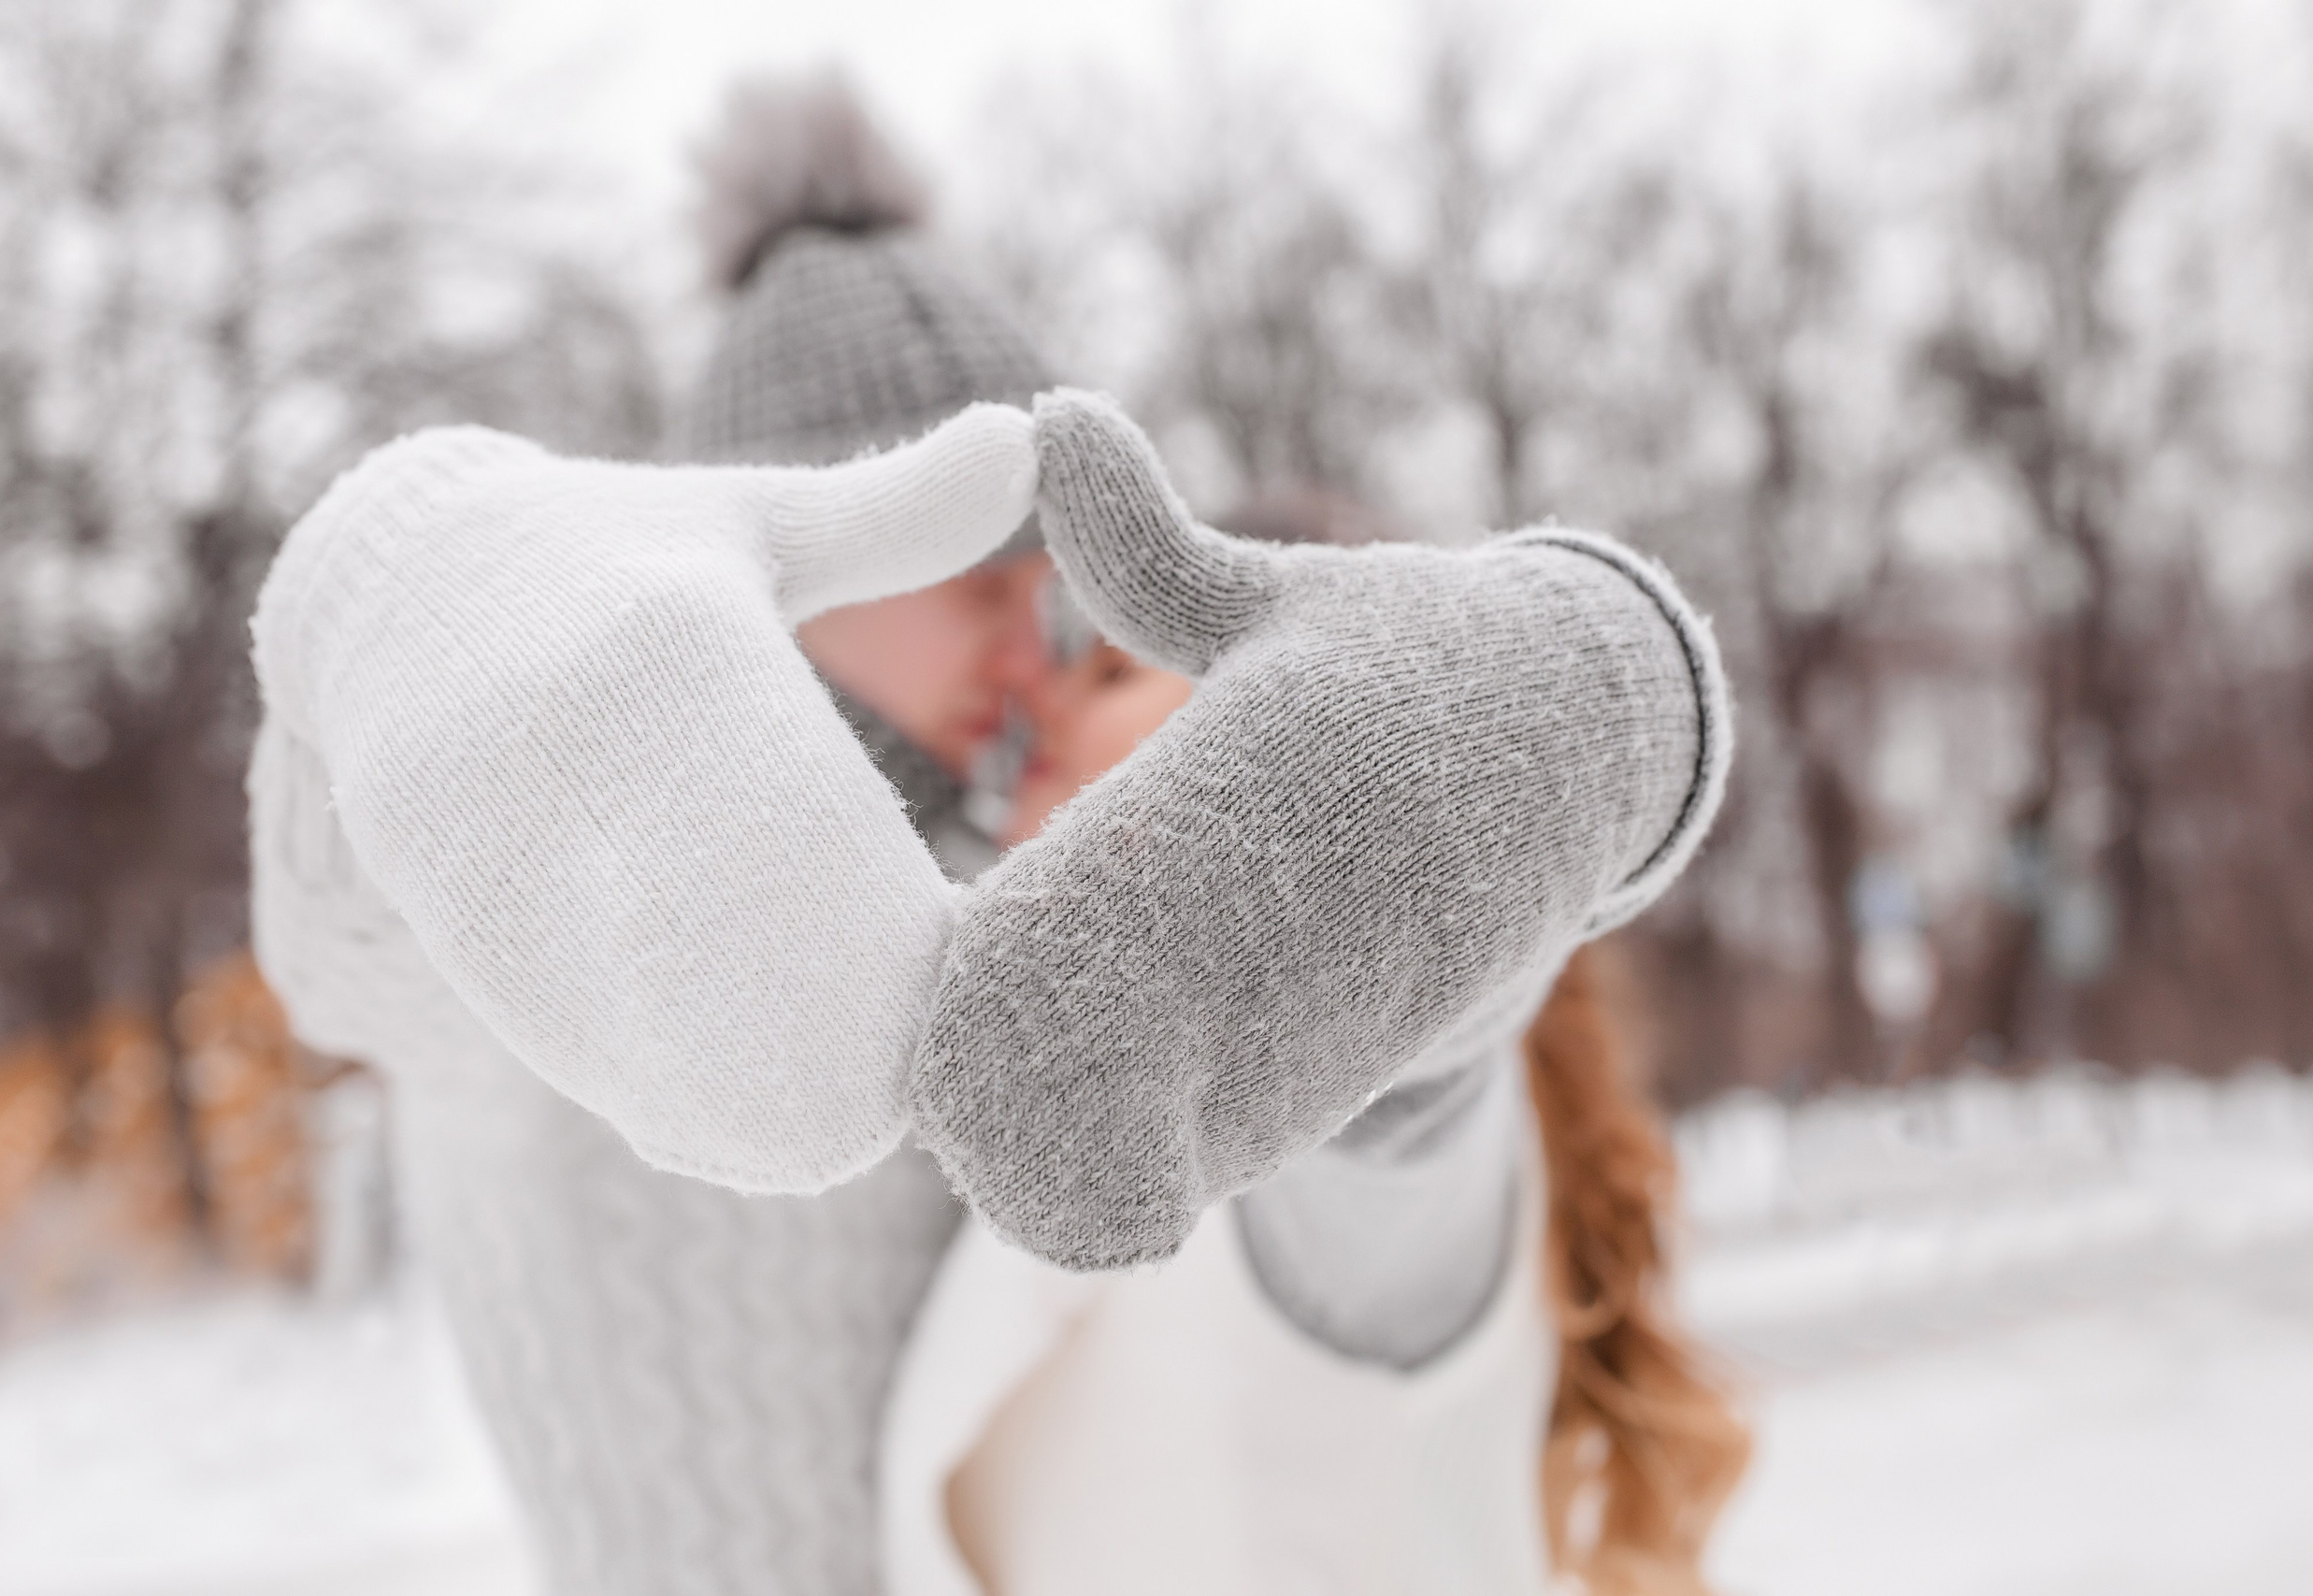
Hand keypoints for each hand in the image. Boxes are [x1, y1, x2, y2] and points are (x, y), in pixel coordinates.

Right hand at [251, 405, 1036, 1194]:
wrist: (392, 583)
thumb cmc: (615, 554)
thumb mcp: (746, 519)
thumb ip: (895, 509)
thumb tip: (1033, 430)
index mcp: (666, 637)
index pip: (794, 811)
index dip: (872, 918)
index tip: (950, 975)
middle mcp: (561, 728)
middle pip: (709, 925)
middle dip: (809, 1024)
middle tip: (907, 1097)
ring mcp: (475, 815)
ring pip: (616, 989)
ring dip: (720, 1078)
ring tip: (822, 1142)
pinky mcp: (426, 882)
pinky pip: (535, 1007)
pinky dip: (626, 1077)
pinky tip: (706, 1132)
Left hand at [911, 390, 1729, 1268]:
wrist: (1584, 732)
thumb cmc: (1402, 650)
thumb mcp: (1283, 595)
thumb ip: (1151, 545)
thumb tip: (1048, 414)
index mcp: (1301, 758)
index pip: (1147, 880)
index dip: (1038, 947)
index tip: (955, 977)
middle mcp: (1354, 874)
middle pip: (1181, 1016)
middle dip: (1063, 1068)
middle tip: (951, 1099)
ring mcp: (1396, 963)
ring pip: (1241, 1087)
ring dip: (1125, 1131)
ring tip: (1009, 1154)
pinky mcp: (1422, 1026)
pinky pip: (1298, 1115)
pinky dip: (1206, 1153)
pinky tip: (1114, 1183)